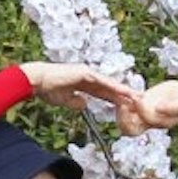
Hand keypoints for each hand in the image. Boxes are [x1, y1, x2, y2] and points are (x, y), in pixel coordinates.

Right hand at [20, 61, 134, 115]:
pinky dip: (113, 86)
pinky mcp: (85, 73)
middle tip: (139, 100)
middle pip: (110, 87)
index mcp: (84, 83)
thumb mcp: (64, 99)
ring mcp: (88, 73)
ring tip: (137, 96)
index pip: (103, 92)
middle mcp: (89, 76)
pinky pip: (102, 81)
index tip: (126, 104)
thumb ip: (74, 101)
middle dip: (124, 94)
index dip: (115, 98)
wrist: (38, 80)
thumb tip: (84, 105)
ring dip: (123, 90)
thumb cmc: (48, 89)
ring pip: (109, 83)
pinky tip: (122, 91)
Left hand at [122, 77, 177, 130]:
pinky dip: (122, 98)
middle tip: (122, 104)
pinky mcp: (141, 100)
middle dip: (122, 120)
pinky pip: (127, 103)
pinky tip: (123, 90)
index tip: (138, 99)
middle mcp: (148, 119)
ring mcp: (143, 111)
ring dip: (120, 109)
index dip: (139, 113)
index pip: (143, 124)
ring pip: (124, 118)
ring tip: (121, 96)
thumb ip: (173, 107)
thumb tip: (158, 109)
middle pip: (129, 129)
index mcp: (158, 122)